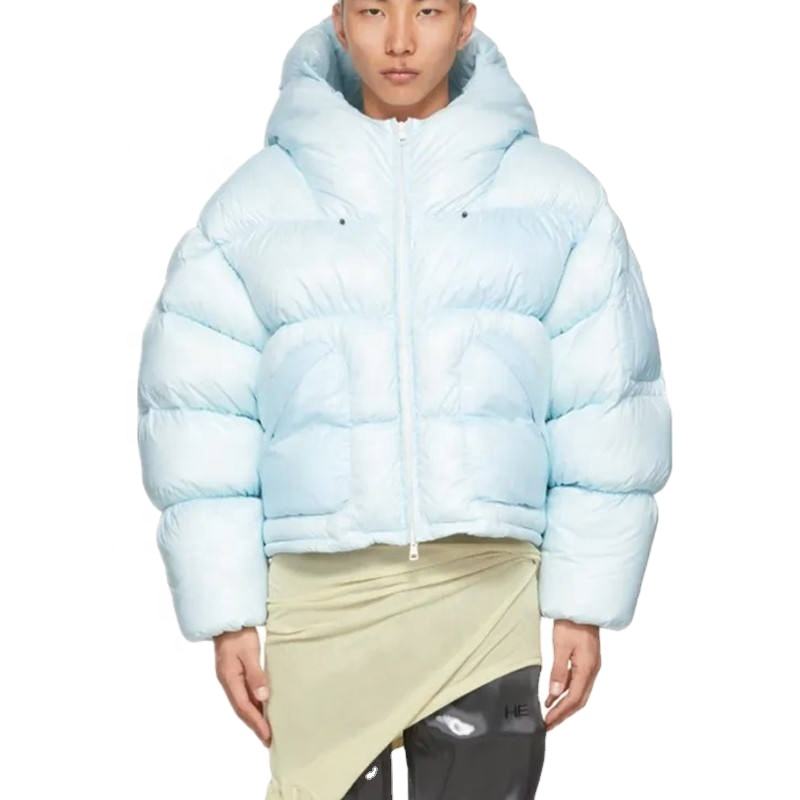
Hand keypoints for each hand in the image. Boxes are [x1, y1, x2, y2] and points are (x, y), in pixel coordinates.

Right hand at [214, 626, 271, 746]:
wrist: (229, 621)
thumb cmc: (239, 635)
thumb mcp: (249, 653)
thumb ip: (255, 675)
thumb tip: (262, 698)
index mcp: (230, 679)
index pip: (244, 707)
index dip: (256, 723)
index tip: (267, 735)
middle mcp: (228, 682)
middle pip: (242, 709)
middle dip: (255, 725)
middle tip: (269, 740)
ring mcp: (230, 678)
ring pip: (243, 703)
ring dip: (254, 717)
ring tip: (267, 729)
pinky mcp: (235, 673)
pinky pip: (244, 694)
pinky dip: (253, 704)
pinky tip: (262, 708)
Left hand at [543, 619, 600, 730]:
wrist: (582, 607)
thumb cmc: (572, 623)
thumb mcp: (561, 646)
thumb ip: (559, 671)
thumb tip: (554, 694)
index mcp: (587, 668)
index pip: (574, 698)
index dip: (560, 712)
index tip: (548, 722)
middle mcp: (592, 670)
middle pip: (579, 700)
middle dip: (563, 714)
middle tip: (548, 724)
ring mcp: (591, 666)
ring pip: (579, 693)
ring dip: (565, 704)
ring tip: (549, 713)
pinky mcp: (586, 661)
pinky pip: (577, 682)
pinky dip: (566, 691)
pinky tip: (555, 695)